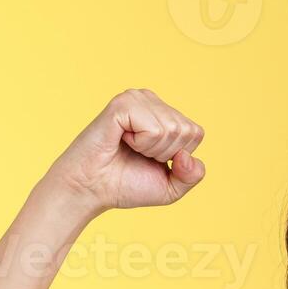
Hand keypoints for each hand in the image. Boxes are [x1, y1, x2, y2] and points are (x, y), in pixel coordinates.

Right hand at [48, 89, 206, 211]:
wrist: (91, 190)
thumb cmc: (125, 184)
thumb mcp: (171, 187)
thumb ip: (193, 175)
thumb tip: (188, 155)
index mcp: (163, 112)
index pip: (195, 133)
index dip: (178, 156)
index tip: (151, 159)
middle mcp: (150, 100)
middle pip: (186, 131)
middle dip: (164, 154)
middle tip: (137, 154)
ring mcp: (136, 98)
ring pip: (171, 129)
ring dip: (151, 150)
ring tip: (128, 147)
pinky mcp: (123, 104)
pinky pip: (154, 130)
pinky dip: (141, 144)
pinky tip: (121, 140)